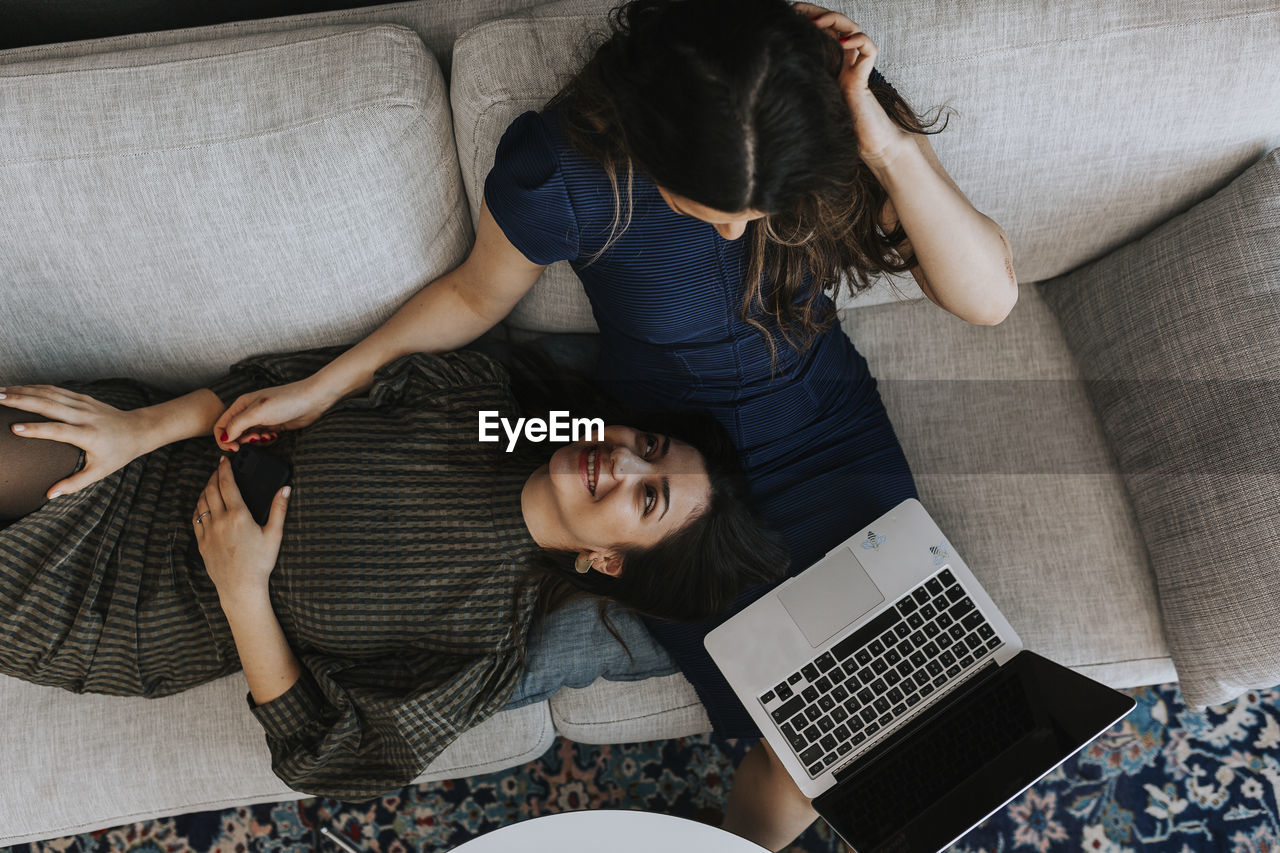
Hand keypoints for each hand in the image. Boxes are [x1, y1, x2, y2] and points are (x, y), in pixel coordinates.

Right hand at [0, 384, 148, 496]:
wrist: (138, 430)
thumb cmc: (118, 454)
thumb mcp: (100, 472)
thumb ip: (74, 484)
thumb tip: (49, 495)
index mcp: (88, 435)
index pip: (58, 430)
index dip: (36, 430)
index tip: (14, 428)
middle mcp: (84, 416)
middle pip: (49, 405)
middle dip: (22, 400)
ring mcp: (83, 404)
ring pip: (50, 394)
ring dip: (23, 390)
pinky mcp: (82, 397)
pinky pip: (56, 390)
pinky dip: (35, 387)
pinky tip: (18, 388)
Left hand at [193, 456, 290, 600]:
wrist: (241, 588)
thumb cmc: (260, 563)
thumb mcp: (274, 535)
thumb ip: (279, 509)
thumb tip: (286, 489)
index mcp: (238, 515)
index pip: (227, 484)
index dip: (224, 469)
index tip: (224, 460)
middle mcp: (220, 520)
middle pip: (211, 489)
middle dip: (214, 475)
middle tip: (219, 468)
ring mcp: (208, 531)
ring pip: (201, 502)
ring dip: (205, 489)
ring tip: (212, 483)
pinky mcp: (201, 542)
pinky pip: (196, 518)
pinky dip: (199, 506)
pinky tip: (204, 504)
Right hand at [214, 378, 330, 450]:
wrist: (312, 400)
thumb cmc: (286, 401)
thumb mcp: (257, 413)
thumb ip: (238, 425)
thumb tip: (224, 438)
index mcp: (241, 405)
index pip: (221, 425)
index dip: (223, 439)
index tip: (234, 448)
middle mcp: (248, 412)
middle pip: (234, 433)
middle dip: (243, 441)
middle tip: (256, 439)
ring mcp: (261, 419)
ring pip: (248, 437)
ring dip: (256, 441)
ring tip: (267, 436)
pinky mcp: (273, 426)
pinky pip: (262, 438)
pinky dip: (266, 440)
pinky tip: (275, 435)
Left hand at [793, 3, 913, 167]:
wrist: (864, 148)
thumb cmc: (833, 133)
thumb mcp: (807, 104)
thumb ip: (795, 88)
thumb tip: (764, 78)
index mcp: (829, 66)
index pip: (821, 33)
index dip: (809, 19)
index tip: (790, 13)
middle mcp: (843, 63)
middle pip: (836, 26)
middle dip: (818, 13)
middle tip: (798, 9)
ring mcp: (855, 68)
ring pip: (852, 30)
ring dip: (835, 21)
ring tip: (817, 23)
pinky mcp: (865, 78)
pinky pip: (868, 48)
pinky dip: (859, 40)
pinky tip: (844, 43)